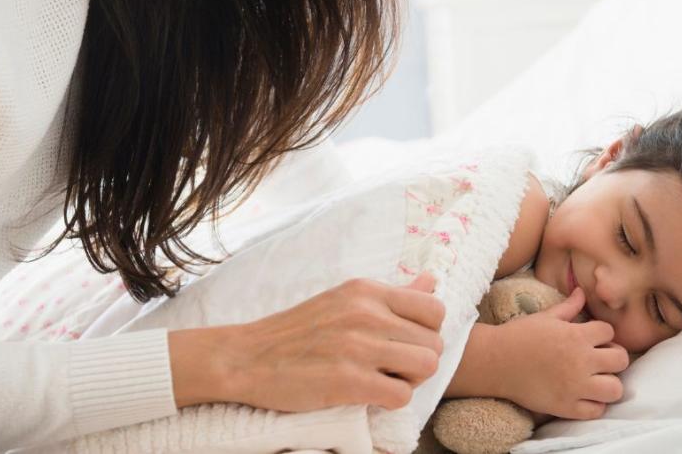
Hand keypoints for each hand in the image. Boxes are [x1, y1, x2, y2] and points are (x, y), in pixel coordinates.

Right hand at [170, 273, 445, 411]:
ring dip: (411, 382)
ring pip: (427, 366)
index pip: (435, 308)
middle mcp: (366, 312)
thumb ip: (393, 293)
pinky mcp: (348, 380)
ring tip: (384, 381)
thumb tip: (432, 278)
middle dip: (419, 361)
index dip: (427, 332)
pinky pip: (402, 395)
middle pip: (434, 343)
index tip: (403, 344)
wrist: (246, 358)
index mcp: (366, 290)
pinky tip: (369, 396)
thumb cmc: (297, 332)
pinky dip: (392, 402)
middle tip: (391, 369)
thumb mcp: (344, 299)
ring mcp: (358, 346)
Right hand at [488, 287, 628, 419]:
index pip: (609, 331)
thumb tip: (582, 292)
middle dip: (613, 358)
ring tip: (596, 380)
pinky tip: (583, 396)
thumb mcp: (545, 317)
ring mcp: (575, 386)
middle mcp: (580, 361)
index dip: (603, 334)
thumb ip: (568, 307)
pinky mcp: (566, 407)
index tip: (592, 339)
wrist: (494, 361)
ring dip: (609, 384)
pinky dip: (594, 405)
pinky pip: (596, 411)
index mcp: (576, 336)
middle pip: (621, 360)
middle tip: (599, 360)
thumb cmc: (518, 336)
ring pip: (615, 389)